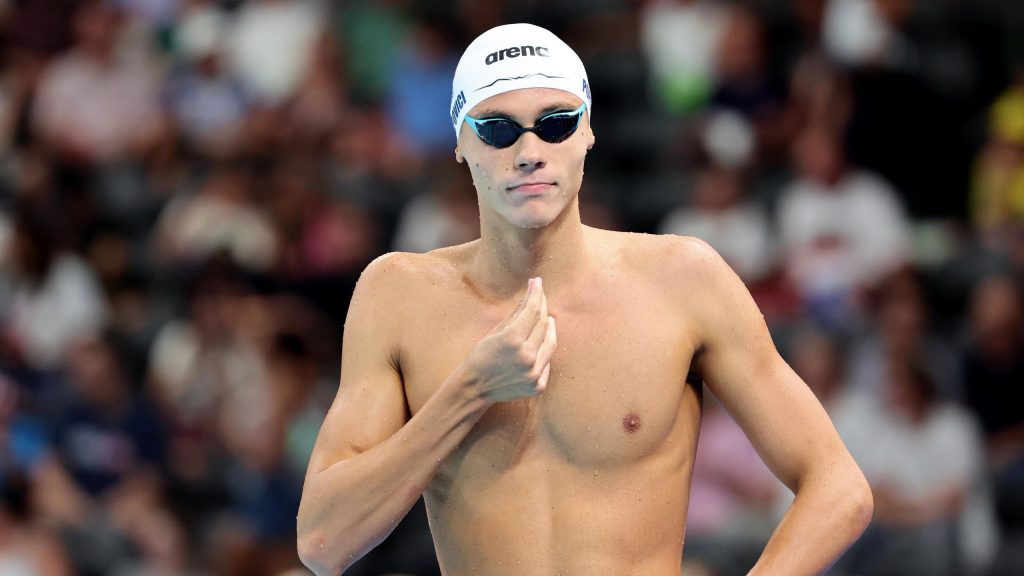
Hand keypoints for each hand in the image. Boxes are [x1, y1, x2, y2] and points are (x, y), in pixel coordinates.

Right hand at [461, 277, 556, 402]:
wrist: (474, 388)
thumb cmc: (480, 356)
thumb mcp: (495, 332)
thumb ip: (516, 313)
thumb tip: (530, 293)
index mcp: (512, 340)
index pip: (532, 310)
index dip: (536, 294)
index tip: (537, 282)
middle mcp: (526, 357)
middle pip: (543, 324)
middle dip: (542, 307)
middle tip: (540, 296)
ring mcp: (533, 374)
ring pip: (550, 343)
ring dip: (549, 328)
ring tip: (547, 318)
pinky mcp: (537, 386)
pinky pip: (547, 362)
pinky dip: (545, 350)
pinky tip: (542, 342)